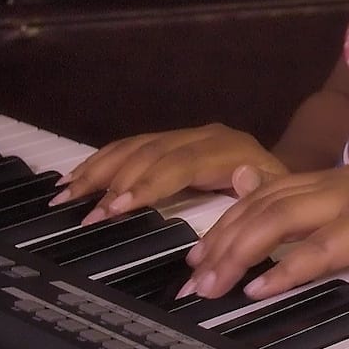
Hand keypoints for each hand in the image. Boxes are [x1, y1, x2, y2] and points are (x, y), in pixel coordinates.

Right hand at [50, 123, 286, 225]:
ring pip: (135, 146)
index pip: (181, 162)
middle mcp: (203, 136)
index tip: (117, 208)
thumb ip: (260, 189)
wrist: (282, 169)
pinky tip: (77, 178)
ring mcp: (184, 135)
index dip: (148, 184)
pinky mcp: (171, 140)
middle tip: (84, 213)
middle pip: (150, 153)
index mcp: (229, 149)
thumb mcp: (278, 193)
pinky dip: (102, 162)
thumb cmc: (277, 191)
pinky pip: (132, 146)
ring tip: (67, 195)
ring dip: (98, 170)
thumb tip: (241, 178)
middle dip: (114, 182)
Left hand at [176, 136, 348, 301]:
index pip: (271, 190)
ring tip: (207, 283)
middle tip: (189, 275)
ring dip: (235, 252)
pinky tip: (259, 286)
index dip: (230, 217)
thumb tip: (326, 226)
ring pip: (277, 219)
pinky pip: (321, 247)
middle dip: (218, 239)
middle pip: (261, 204)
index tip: (201, 248)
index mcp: (347, 177)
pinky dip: (284, 267)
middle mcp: (344, 182)